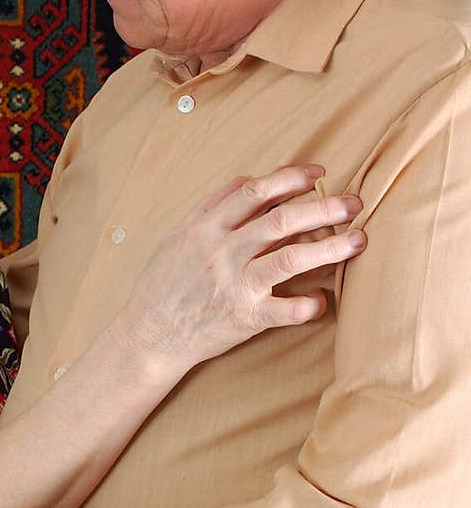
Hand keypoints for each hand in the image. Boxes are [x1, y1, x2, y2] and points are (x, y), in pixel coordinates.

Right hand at [121, 164, 364, 371]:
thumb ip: (211, 206)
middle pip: (281, 221)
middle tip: (354, 203)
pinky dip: (308, 305)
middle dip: (323, 208)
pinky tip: (323, 300)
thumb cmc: (164, 283)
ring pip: (290, 259)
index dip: (291, 178)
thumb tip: (246, 179)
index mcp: (207, 228)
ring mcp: (235, 286)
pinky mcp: (244, 319)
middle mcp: (223, 253)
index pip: (255, 191)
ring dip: (329, 248)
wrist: (149, 334)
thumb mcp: (178, 236)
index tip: (318, 173)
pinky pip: (284, 311)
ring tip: (358, 240)